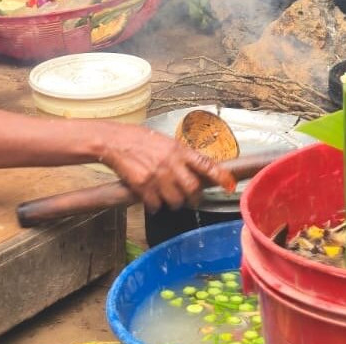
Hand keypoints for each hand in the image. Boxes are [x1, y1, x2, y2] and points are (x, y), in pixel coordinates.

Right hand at [97, 123, 236, 212]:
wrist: (117, 141)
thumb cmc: (141, 139)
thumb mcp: (166, 143)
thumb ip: (181, 156)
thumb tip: (196, 170)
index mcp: (179, 150)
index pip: (206, 164)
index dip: (220, 176)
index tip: (229, 185)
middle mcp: (171, 163)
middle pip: (193, 189)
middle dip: (194, 198)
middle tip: (192, 200)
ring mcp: (157, 175)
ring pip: (176, 201)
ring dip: (175, 203)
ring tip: (169, 198)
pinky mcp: (143, 186)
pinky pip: (156, 205)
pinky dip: (156, 206)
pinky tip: (152, 200)